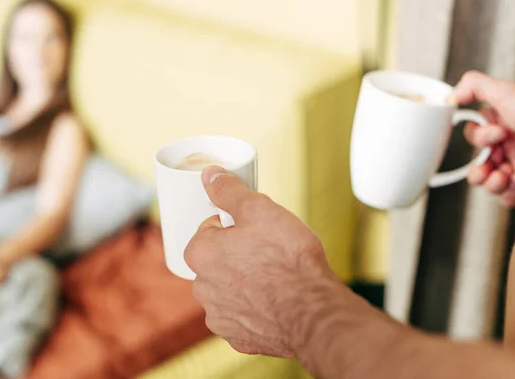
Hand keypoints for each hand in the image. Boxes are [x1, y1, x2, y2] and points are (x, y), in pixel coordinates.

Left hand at [184, 165, 339, 358]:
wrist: (313, 310)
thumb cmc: (287, 258)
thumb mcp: (258, 209)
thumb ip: (229, 191)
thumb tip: (210, 175)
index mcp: (201, 254)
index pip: (208, 230)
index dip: (234, 226)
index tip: (255, 230)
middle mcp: (203, 288)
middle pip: (217, 262)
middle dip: (236, 256)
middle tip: (268, 252)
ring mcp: (220, 317)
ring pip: (229, 291)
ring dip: (244, 284)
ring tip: (275, 278)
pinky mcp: (239, 338)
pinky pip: (243, 317)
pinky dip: (255, 309)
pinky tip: (276, 302)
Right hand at [452, 71, 514, 205]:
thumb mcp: (508, 92)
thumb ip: (475, 86)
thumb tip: (450, 96)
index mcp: (508, 124)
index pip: (476, 134)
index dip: (478, 136)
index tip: (495, 132)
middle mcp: (512, 146)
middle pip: (477, 161)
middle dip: (478, 163)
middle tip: (498, 154)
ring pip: (486, 182)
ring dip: (487, 181)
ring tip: (500, 178)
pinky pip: (504, 197)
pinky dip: (506, 192)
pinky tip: (514, 183)